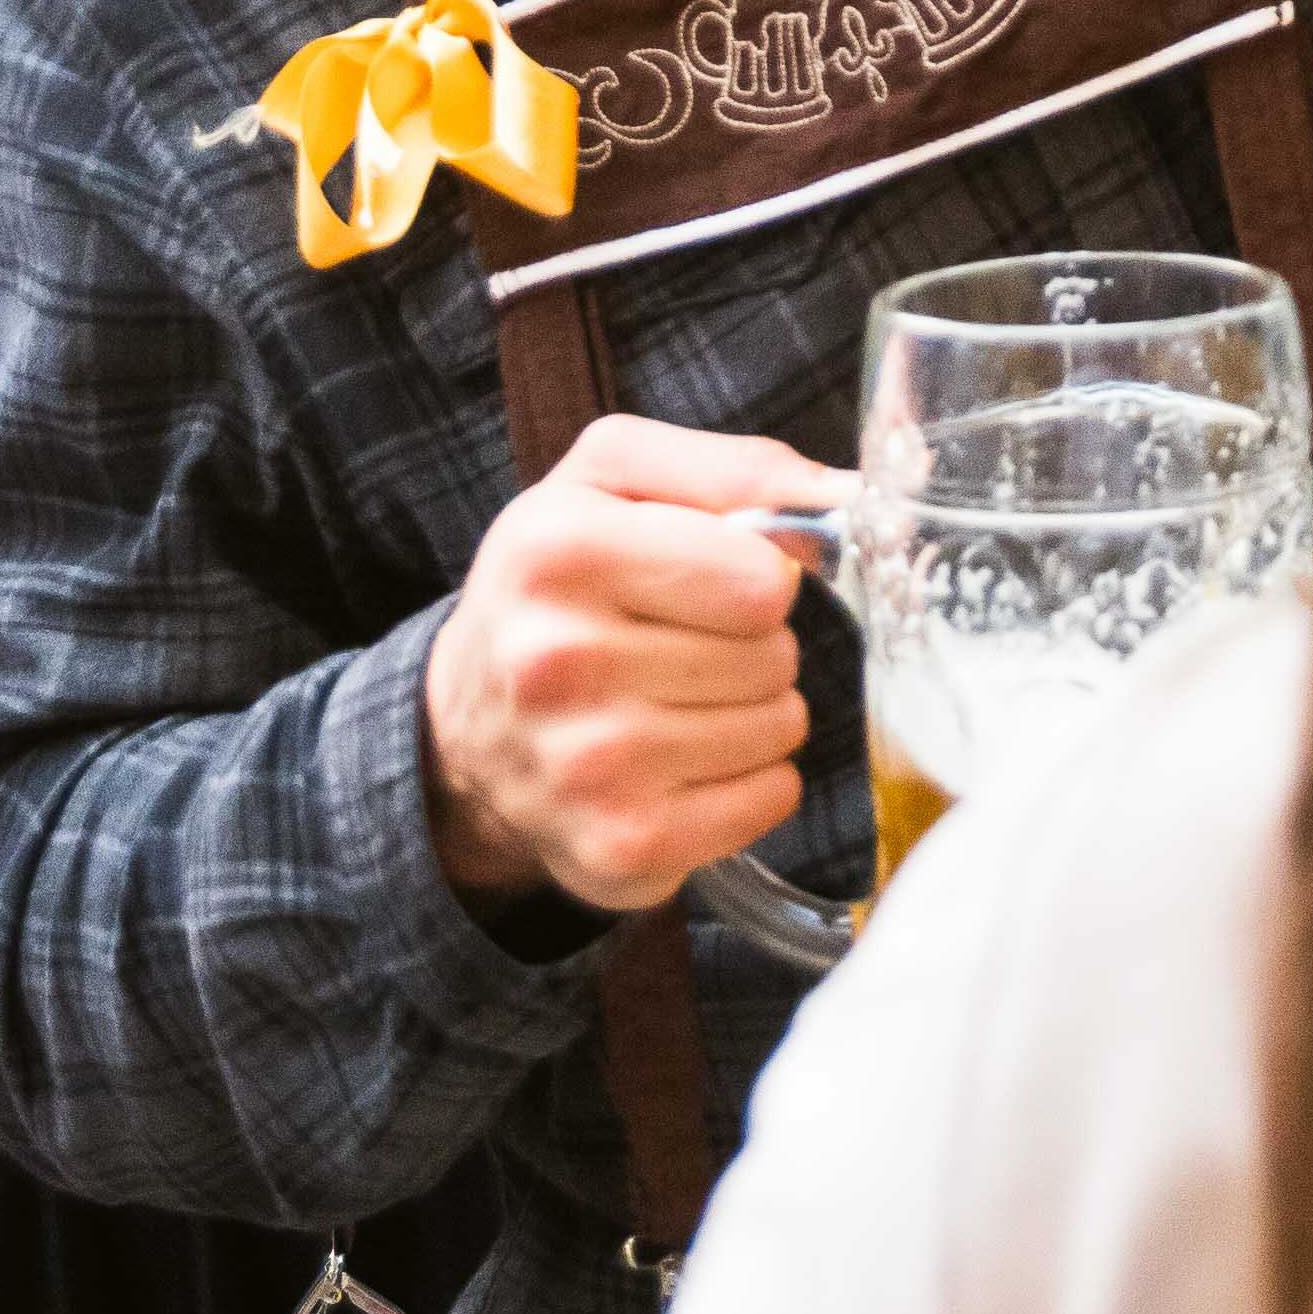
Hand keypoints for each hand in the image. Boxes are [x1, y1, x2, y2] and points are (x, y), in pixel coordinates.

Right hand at [420, 416, 828, 914]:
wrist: (466, 728)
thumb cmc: (557, 588)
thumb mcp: (611, 481)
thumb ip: (732, 467)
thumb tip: (845, 497)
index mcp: (558, 551)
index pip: (761, 578)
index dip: (757, 575)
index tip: (712, 581)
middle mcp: (558, 662)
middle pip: (773, 655)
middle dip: (754, 645)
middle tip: (684, 646)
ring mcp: (588, 767)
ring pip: (780, 727)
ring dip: (756, 711)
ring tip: (682, 701)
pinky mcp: (621, 845)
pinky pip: (771, 798)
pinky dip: (751, 780)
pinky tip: (687, 763)